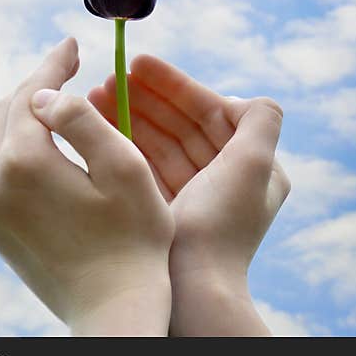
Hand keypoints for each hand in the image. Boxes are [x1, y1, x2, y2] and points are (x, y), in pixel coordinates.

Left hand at [0, 38, 174, 335]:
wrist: (112, 311)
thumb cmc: (133, 239)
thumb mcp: (124, 168)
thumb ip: (84, 119)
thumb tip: (48, 92)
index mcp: (22, 162)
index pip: (33, 94)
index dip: (54, 64)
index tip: (73, 43)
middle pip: (8, 112)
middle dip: (38, 85)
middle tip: (67, 66)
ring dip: (27, 115)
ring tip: (57, 102)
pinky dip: (19, 147)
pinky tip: (44, 145)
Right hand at [88, 54, 289, 335]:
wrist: (193, 291)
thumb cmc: (220, 226)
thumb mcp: (254, 165)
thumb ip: (261, 121)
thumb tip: (252, 97)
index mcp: (253, 168)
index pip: (212, 112)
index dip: (176, 86)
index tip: (139, 65)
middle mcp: (225, 180)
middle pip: (183, 125)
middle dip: (147, 99)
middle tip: (108, 78)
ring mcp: (194, 197)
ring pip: (160, 144)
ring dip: (131, 117)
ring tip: (94, 96)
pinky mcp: (167, 211)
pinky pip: (145, 167)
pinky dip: (125, 145)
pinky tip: (100, 127)